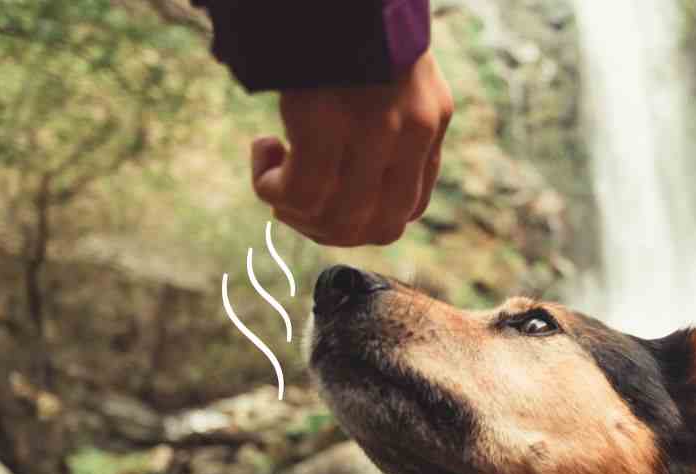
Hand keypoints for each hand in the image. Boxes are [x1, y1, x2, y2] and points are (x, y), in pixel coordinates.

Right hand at [251, 50, 452, 246]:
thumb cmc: (349, 18)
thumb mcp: (390, 69)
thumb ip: (386, 118)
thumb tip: (338, 175)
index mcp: (432, 120)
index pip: (409, 207)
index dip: (361, 218)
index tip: (325, 193)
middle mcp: (413, 129)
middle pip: (380, 227)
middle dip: (328, 229)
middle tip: (290, 200)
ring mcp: (375, 128)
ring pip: (340, 219)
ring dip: (295, 210)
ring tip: (274, 171)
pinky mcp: (327, 120)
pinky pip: (302, 193)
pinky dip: (273, 188)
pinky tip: (264, 151)